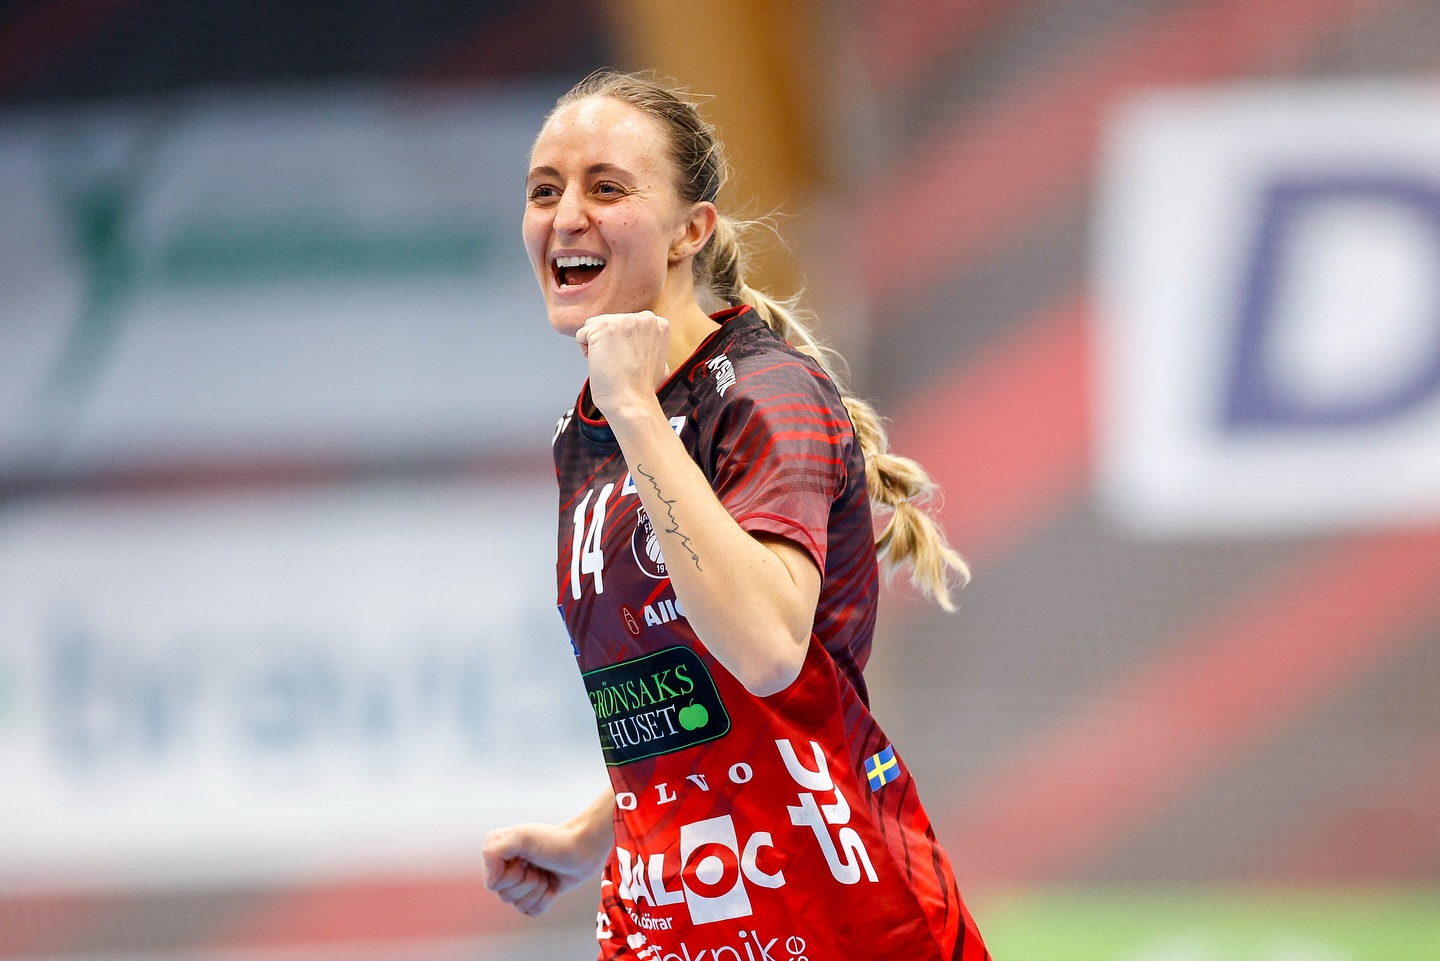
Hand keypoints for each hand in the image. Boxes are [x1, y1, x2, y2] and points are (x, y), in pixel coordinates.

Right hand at [483, 818, 610, 915]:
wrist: (584, 848)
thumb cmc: (554, 840)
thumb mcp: (522, 837)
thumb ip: (494, 852)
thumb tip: (492, 884)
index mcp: (497, 853)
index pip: (493, 884)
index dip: (511, 876)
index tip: (525, 859)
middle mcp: (505, 868)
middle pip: (505, 897)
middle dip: (528, 883)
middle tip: (539, 865)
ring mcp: (520, 883)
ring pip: (519, 906)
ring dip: (538, 890)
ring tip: (546, 872)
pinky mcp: (535, 895)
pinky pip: (531, 912)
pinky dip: (545, 899)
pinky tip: (553, 884)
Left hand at [576, 311, 670, 417]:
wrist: (632, 401)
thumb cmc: (642, 388)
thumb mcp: (657, 359)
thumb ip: (648, 342)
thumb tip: (639, 341)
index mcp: (657, 323)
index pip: (626, 324)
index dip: (623, 345)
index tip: (630, 361)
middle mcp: (643, 317)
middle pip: (610, 323)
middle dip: (610, 343)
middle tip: (619, 365)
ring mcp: (623, 320)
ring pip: (595, 327)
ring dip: (597, 346)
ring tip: (611, 364)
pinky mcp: (603, 327)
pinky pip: (582, 334)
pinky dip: (586, 352)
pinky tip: (601, 364)